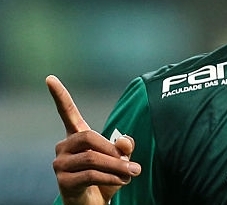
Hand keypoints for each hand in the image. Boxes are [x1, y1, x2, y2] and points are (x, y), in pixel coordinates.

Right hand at [46, 75, 140, 204]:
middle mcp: (64, 147)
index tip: (49, 78)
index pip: (67, 113)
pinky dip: (110, 177)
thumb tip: (124, 140)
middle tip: (133, 164)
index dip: (60, 96)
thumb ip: (124, 147)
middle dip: (113, 150)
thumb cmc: (106, 178)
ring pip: (92, 158)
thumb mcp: (120, 160)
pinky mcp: (63, 182)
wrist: (94, 204)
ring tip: (132, 174)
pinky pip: (90, 175)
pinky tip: (122, 181)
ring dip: (117, 166)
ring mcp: (60, 165)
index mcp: (77, 136)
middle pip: (89, 137)